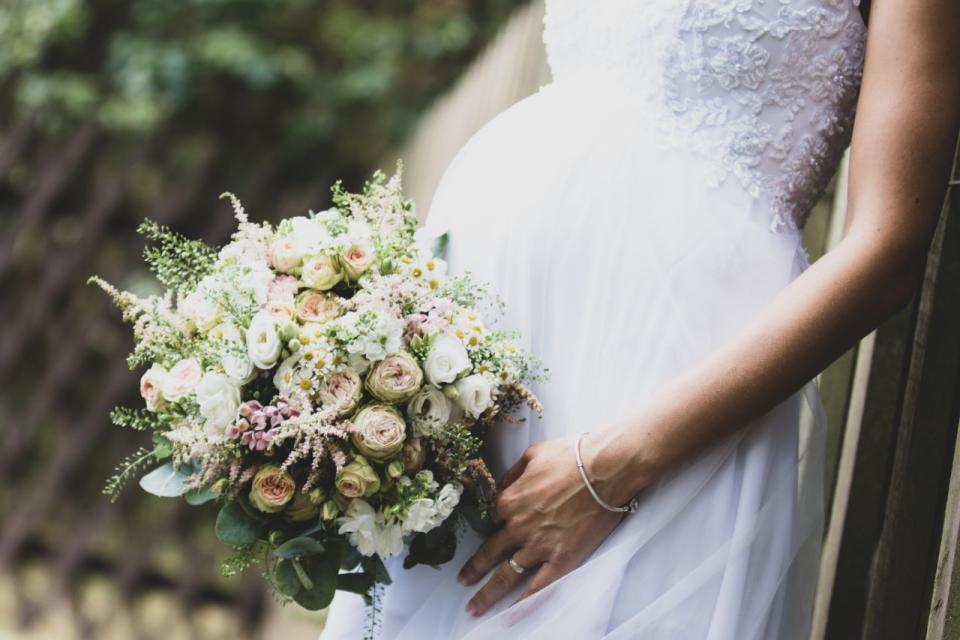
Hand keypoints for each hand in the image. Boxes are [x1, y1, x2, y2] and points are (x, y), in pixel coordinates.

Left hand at [457, 434, 625, 616]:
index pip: (492, 519)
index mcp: (509, 500)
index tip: (493, 532)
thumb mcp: (532, 454)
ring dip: (488, 594)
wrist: (605, 468)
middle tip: (462, 581)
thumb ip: (512, 474)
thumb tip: (503, 487)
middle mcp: (518, 526)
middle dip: (473, 569)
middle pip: (490, 553)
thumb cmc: (571, 456)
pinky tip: (509, 617)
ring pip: (506, 576)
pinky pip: (538, 587)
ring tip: (474, 607)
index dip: (493, 526)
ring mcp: (538, 545)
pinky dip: (523, 605)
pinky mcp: (561, 559)